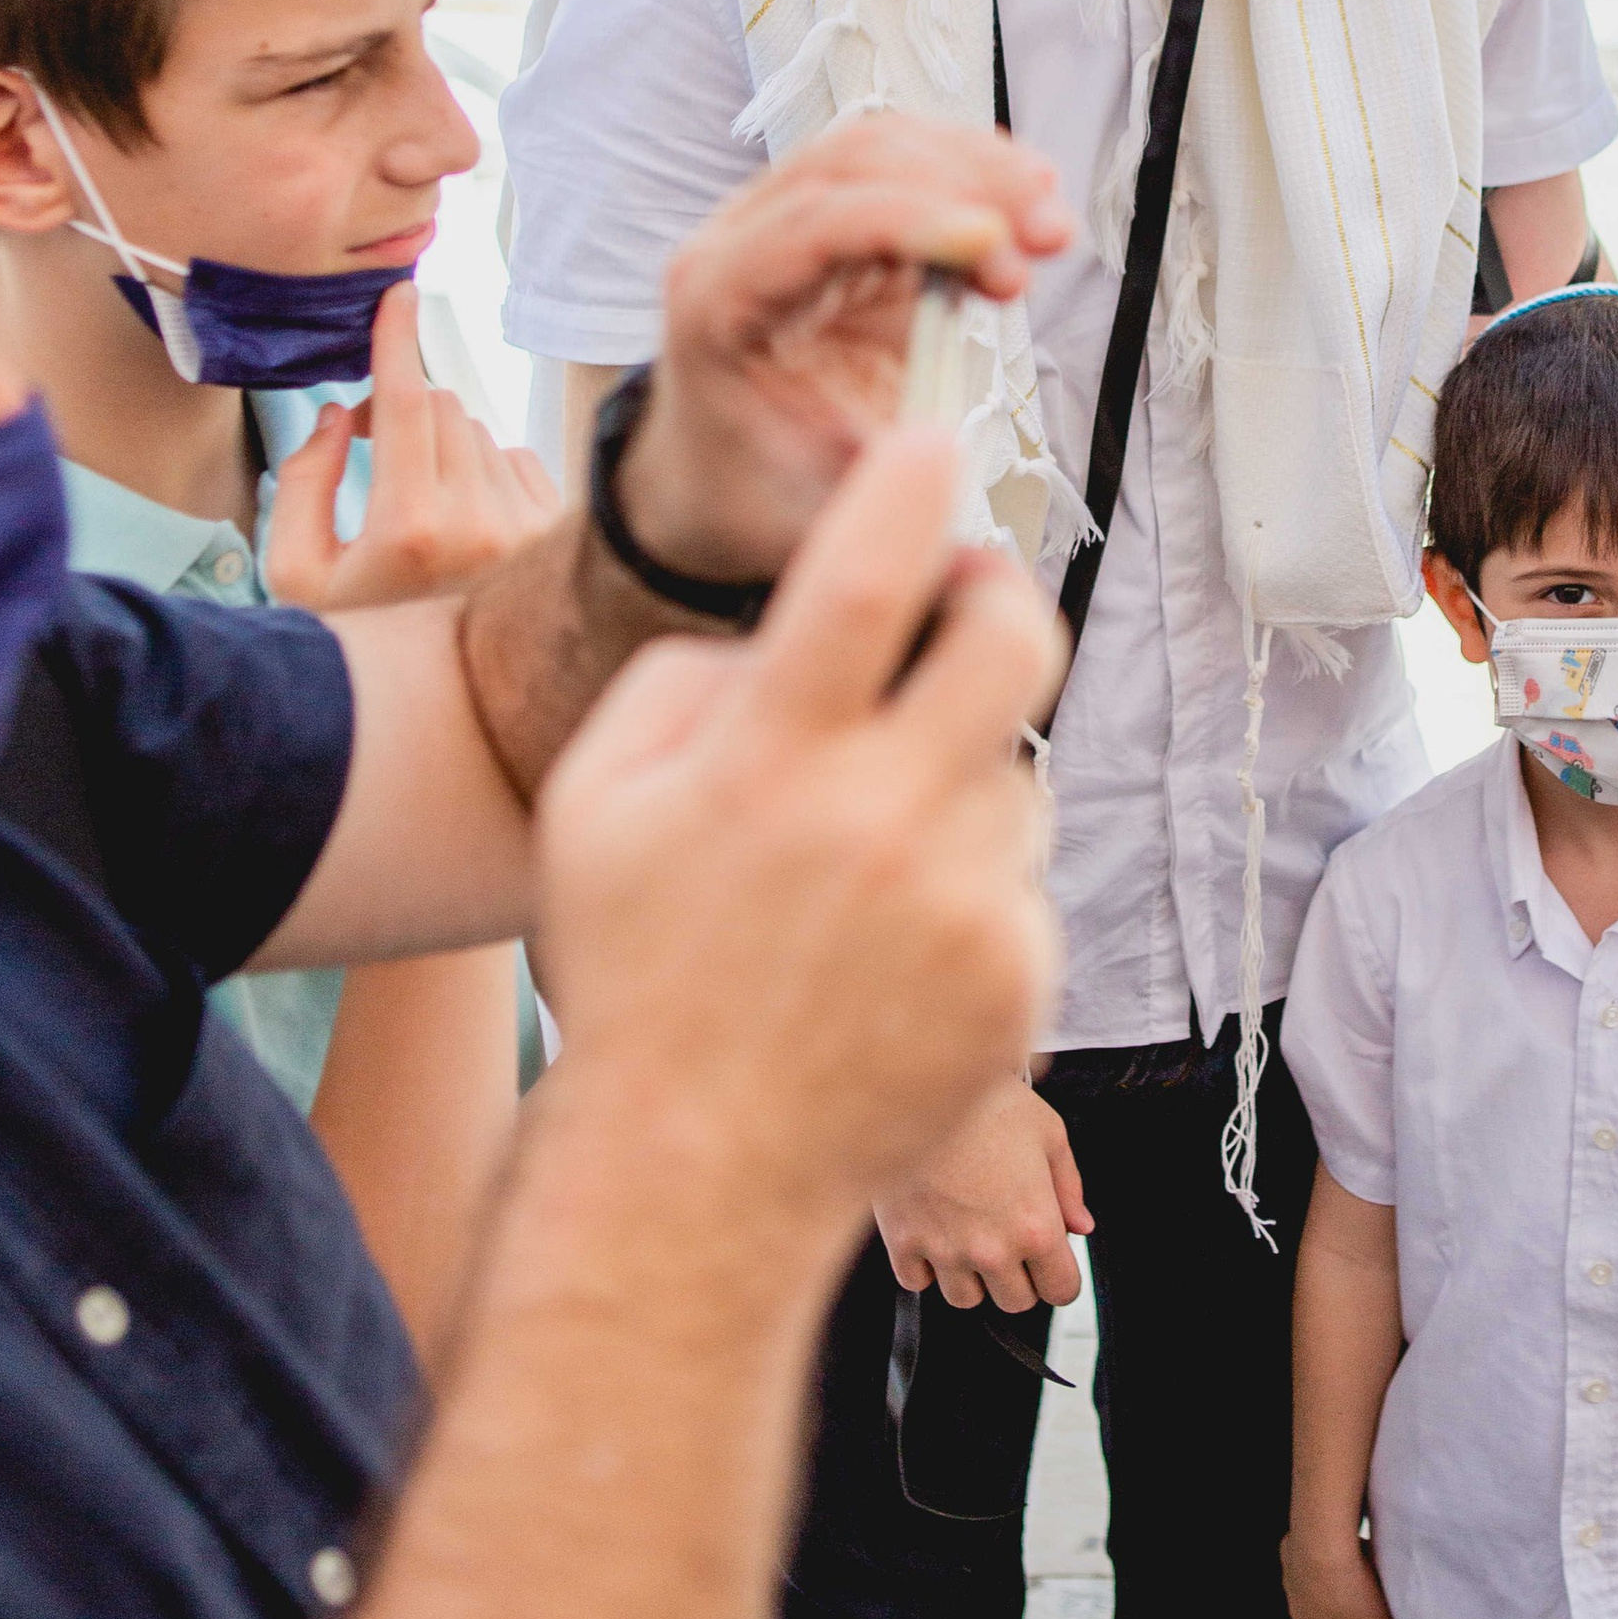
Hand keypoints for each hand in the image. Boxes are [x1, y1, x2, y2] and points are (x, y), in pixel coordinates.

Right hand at [265, 286, 559, 610]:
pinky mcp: (553, 533)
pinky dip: (484, 471)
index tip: (397, 297)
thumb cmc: (362, 638)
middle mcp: (480, 523)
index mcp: (412, 529)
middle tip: (367, 442)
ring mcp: (526, 529)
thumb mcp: (294, 574)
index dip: (397, 340)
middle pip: (441, 406)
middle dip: (401, 410)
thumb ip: (299, 483)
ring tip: (417, 507)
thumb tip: (337, 417)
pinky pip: (515, 459)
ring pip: (478, 430)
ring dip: (441, 446)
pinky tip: (462, 522)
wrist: (446, 707)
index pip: (407, 403)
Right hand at [533, 428, 1062, 1225]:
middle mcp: (881, 826)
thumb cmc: (635, 974)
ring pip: (1013, 770)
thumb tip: (789, 622)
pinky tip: (893, 950)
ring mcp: (966, 906)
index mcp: (768, 767)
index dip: (909, 486)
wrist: (693, 1176)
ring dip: (958, 780)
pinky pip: (1020, 875)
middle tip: (964, 602)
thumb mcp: (595, 803)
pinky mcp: (1022, 978)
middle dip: (997, 594)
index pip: (866, 580)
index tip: (930, 441)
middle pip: (1014, 640)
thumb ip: (686, 679)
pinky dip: (970, 887)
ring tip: (870, 866)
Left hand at [613, 116, 1072, 585]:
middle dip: (963, 184)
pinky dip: (967, 176)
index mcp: (716, 307)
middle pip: (852, 164)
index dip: (912, 222)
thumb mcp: (822, 527)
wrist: (708, 485)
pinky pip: (899, 169)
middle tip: (1050, 237)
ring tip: (1052, 224)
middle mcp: (735, 244)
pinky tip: (1026, 203)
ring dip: (977, 171)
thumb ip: (896, 520)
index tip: (998, 246)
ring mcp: (779, 220)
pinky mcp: (830, 223)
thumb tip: (985, 558)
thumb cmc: (757, 505)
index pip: (815, 227)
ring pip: (880, 149)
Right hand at [877, 1073, 1092, 1311]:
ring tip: (968, 1235)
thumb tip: (1080, 1224)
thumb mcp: (1047, 1132)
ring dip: (971, 1276)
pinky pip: (917, 1281)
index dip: (1060, 1277)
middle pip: (1014, 1303)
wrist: (919, 1084)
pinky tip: (932, 1231)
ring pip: (965, 1299)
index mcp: (1035, 1227)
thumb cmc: (986, 1101)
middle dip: (1018, 1277)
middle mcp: (991, 1250)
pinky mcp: (902, 1242)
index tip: (1051, 1262)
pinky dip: (925, 1265)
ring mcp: (944, 1251)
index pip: (1061, 1291)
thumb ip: (1069, 1186)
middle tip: (1009, 1240)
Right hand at [1283, 1531, 1398, 1618]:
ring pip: (1319, 1587)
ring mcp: (1291, 1585)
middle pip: (1331, 1617)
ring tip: (1361, 1565)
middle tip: (1373, 1591)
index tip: (1380, 1618)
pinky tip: (1341, 1544)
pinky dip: (1325, 1554)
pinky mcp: (1289, 1555)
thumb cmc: (1354, 1593)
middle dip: (1352, 1605)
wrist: (1322, 1542)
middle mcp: (1299, 1617)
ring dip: (1339, 1579)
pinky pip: (1311, 1559)